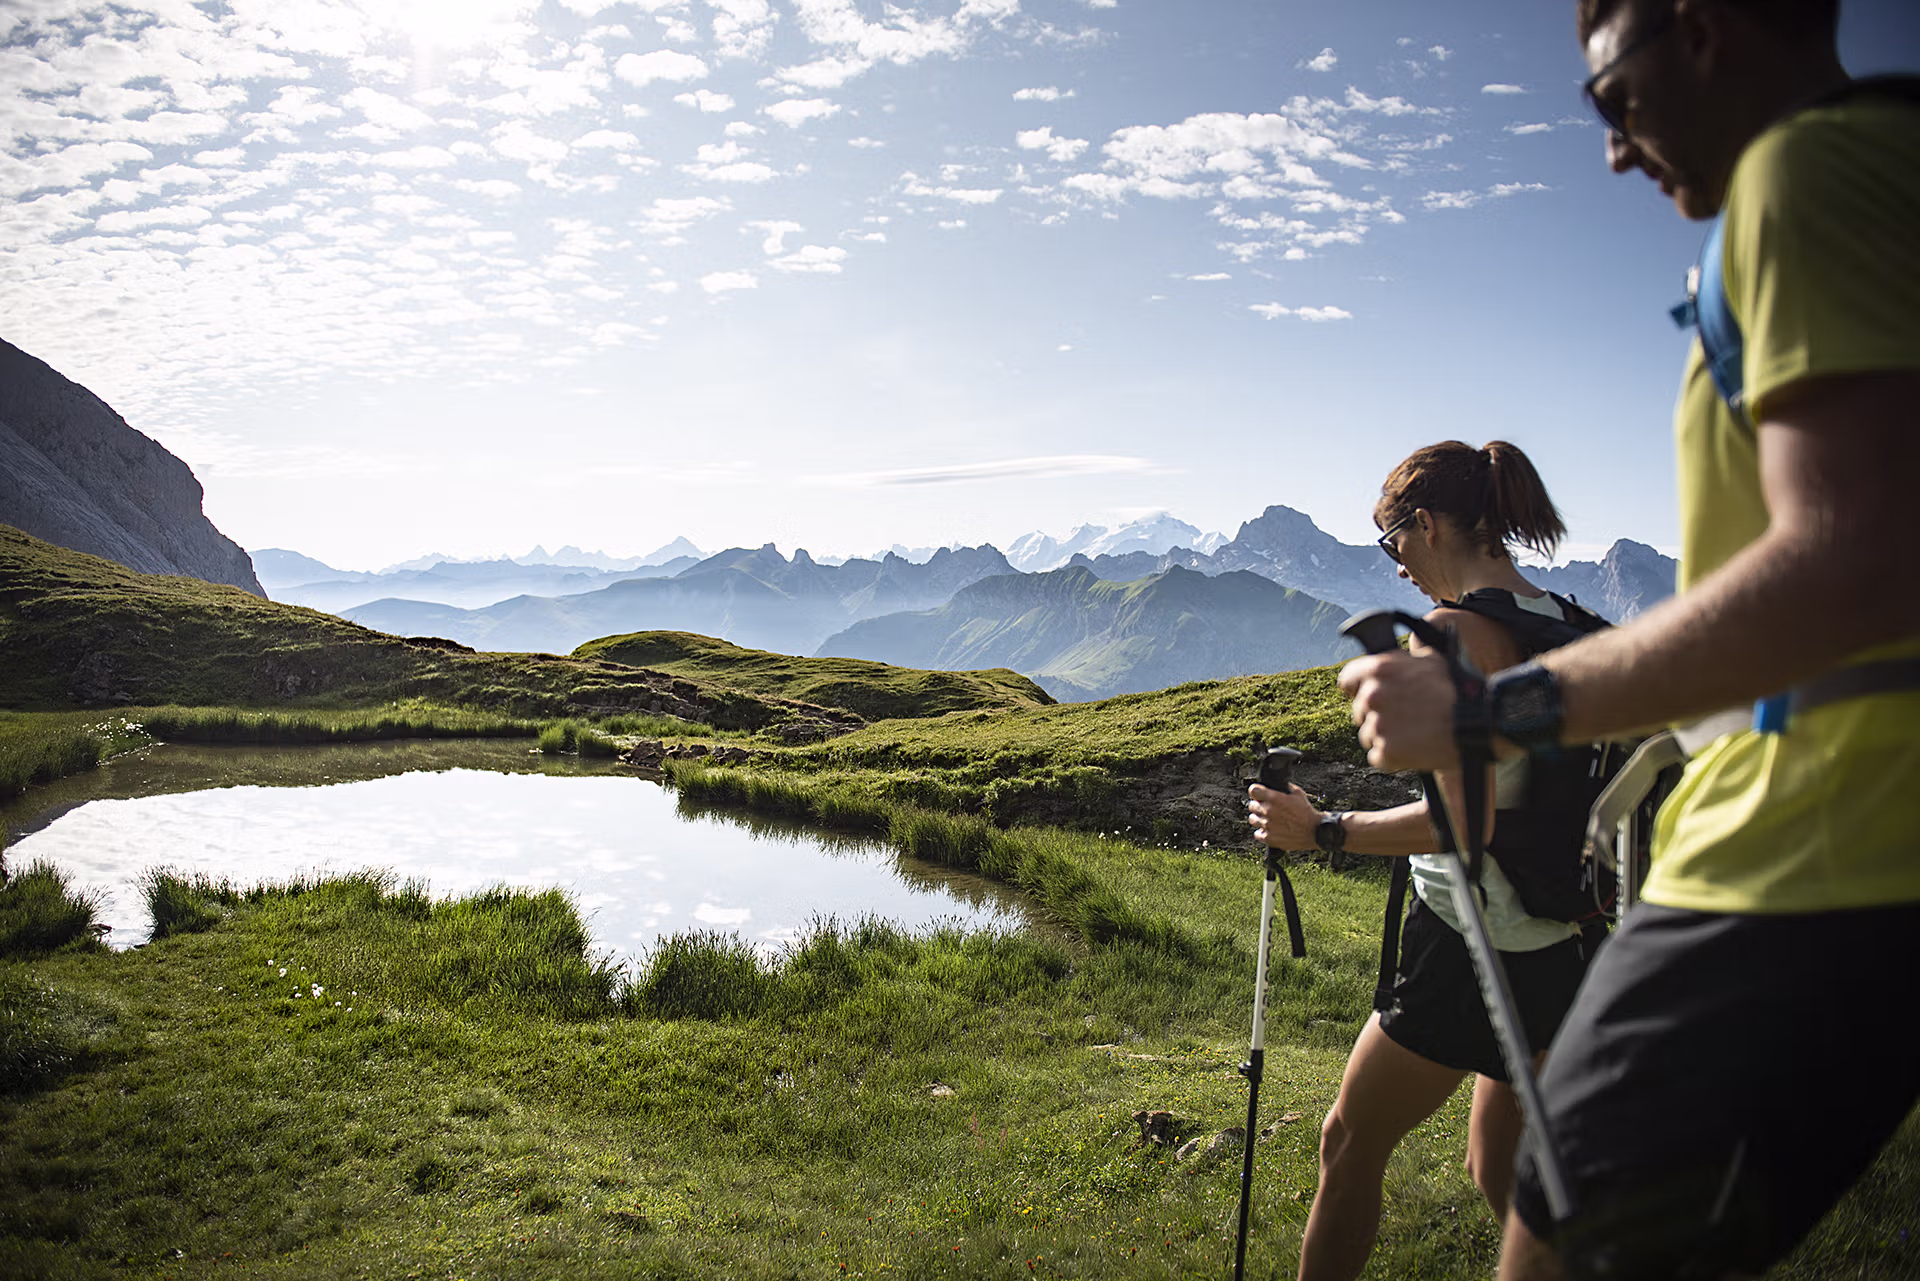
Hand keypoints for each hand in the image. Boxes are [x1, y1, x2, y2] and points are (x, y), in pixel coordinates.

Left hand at [1246, 781, 1319, 849]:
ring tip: (1268, 820)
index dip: (1256, 792)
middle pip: (1251, 805)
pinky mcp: (1269, 838)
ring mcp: (1267, 825)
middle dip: (1258, 805)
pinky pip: (1257, 834)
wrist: (1314, 831)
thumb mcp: (1298, 794)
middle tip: (1265, 808)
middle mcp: (1268, 811)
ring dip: (1259, 819)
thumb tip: (1280, 784)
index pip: (1253, 790)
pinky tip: (1270, 830)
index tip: (1258, 794)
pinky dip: (1262, 832)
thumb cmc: (1307, 812)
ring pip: (1252, 819)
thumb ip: (1286, 788)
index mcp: (1274, 798)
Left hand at [1338, 650, 1460, 771]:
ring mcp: (1377, 726)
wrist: (1477, 723)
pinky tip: (1414, 748)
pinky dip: (1393, 757)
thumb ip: (1402, 658)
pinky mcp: (1386, 752)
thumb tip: (1394, 645)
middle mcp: (1372, 696)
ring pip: (1369, 735)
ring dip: (1386, 737)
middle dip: (1377, 714)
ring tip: (1414, 732)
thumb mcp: (1431, 659)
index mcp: (1379, 669)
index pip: (1347, 679)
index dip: (1357, 688)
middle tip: (1404, 717)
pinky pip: (1379, 757)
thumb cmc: (1458, 689)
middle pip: (1360, 711)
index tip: (1366, 695)